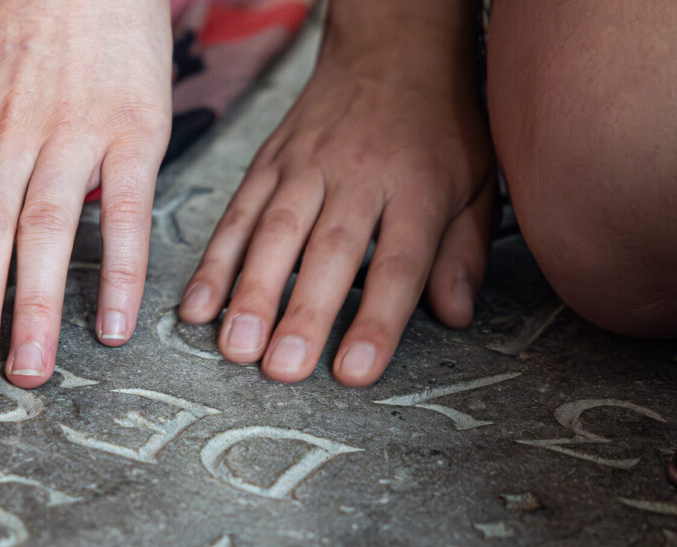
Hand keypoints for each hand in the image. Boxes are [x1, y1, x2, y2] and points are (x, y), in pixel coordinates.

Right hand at [178, 14, 495, 385]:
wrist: (393, 45)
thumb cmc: (438, 124)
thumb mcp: (477, 180)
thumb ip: (463, 251)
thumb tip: (454, 315)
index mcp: (418, 187)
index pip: (396, 264)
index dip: (375, 320)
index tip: (355, 371)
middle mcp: (358, 176)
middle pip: (327, 253)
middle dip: (301, 313)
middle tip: (282, 367)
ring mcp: (305, 167)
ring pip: (273, 234)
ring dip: (251, 294)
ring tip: (236, 346)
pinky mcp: (267, 163)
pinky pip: (236, 215)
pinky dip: (214, 263)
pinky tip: (198, 306)